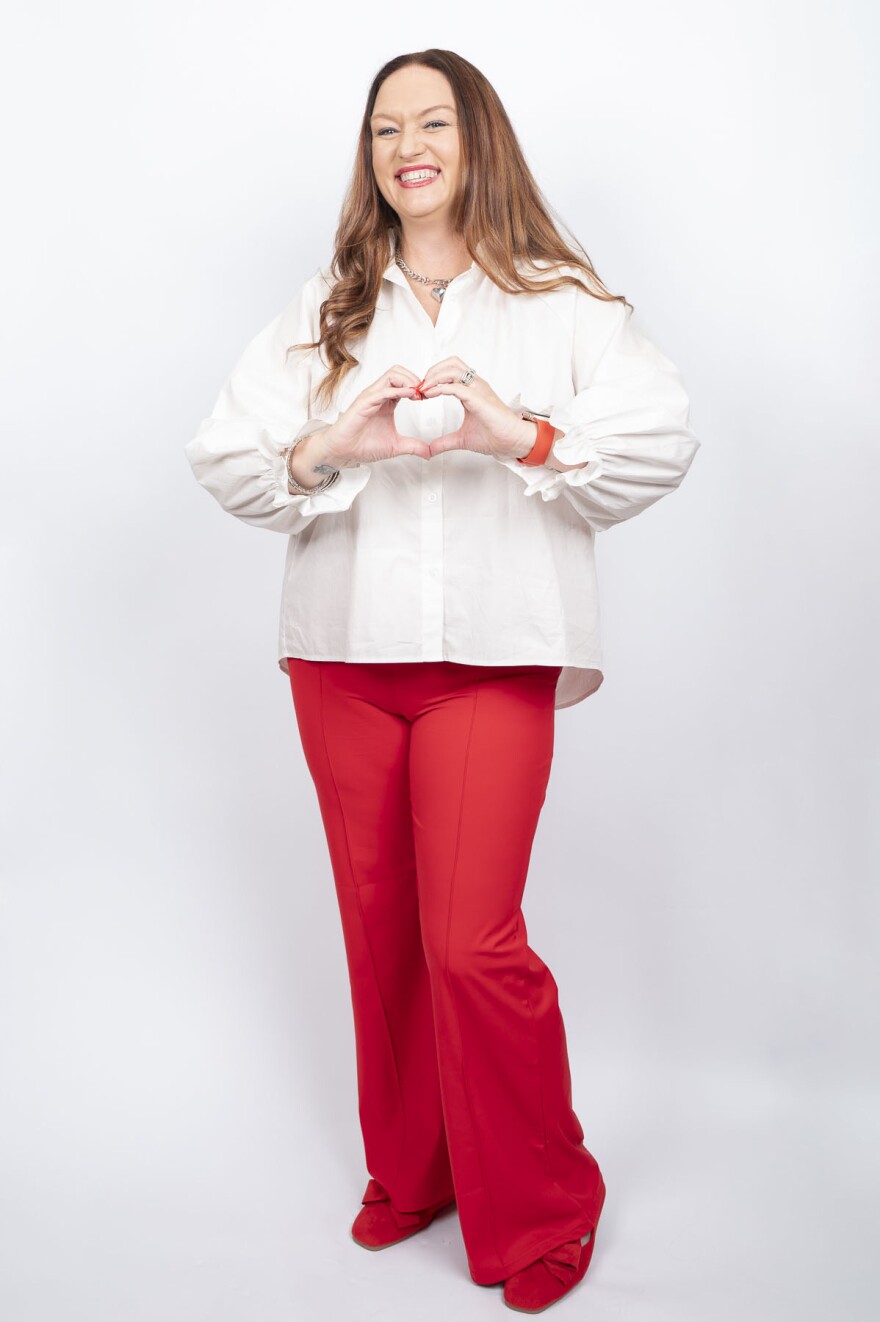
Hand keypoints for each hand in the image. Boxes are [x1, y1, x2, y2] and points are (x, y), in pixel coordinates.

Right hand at [317, 365, 430, 467]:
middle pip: (399, 372)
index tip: (428, 398)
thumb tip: (430, 454)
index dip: (419, 387)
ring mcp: (371, 396)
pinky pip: (383, 390)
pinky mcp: (364, 402)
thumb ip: (413, 447)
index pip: (405, 382)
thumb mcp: (396, 446)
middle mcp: (379, 395)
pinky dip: (398, 390)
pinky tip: (410, 396)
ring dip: (408, 380)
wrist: (343, 451)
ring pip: (392, 374)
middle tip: (425, 394)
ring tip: (418, 394)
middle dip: (415, 379)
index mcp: (387, 401)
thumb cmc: (363, 445)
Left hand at [418, 357, 535, 460]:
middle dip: (432, 371)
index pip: (450, 372)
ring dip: (434, 376)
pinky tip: (430, 395)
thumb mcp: (462, 439)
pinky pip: (457, 387)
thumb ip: (445, 442)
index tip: (420, 393)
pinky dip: (441, 388)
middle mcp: (475, 385)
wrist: (512, 441)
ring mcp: (478, 390)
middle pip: (451, 363)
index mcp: (471, 390)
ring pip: (453, 369)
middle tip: (420, 387)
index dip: (433, 378)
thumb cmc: (494, 436)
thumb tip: (430, 449)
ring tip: (423, 390)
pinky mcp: (479, 399)